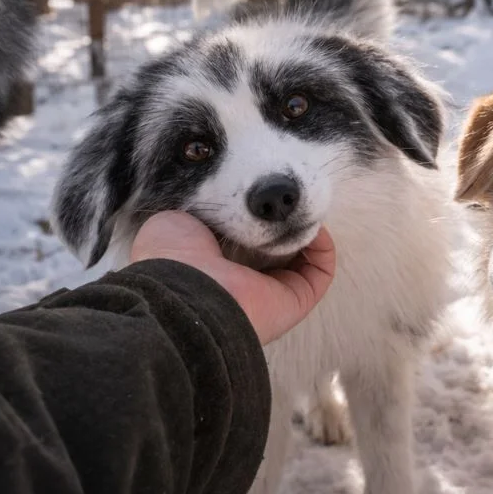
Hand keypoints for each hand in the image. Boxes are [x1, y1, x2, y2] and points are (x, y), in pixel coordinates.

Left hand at [129, 211, 335, 344]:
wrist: (183, 290)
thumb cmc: (170, 255)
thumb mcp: (173, 217)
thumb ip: (197, 209)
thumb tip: (214, 196)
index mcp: (209, 266)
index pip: (238, 240)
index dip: (250, 214)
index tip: (255, 192)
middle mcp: (240, 282)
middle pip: (272, 250)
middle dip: (282, 221)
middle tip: (284, 197)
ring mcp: (269, 294)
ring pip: (299, 261)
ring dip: (304, 230)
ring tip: (298, 204)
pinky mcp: (294, 301)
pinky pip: (319, 273)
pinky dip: (322, 247)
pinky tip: (310, 223)